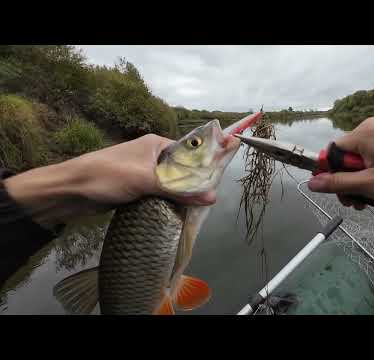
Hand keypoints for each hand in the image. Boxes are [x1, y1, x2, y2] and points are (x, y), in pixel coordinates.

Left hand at [4, 134, 215, 226]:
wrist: (69, 191)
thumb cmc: (107, 176)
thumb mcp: (146, 180)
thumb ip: (178, 189)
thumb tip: (212, 197)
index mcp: (157, 144)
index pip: (190, 152)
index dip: (205, 166)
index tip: (218, 183)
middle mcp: (152, 156)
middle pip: (182, 170)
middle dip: (194, 184)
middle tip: (208, 200)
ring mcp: (144, 173)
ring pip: (171, 184)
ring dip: (180, 196)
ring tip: (197, 209)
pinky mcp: (136, 188)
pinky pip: (159, 194)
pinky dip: (167, 203)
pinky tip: (178, 213)